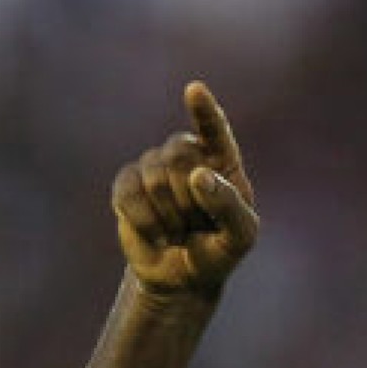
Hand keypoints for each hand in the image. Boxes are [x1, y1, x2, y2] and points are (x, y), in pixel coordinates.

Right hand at [111, 81, 258, 302]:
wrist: (182, 277)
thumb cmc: (218, 253)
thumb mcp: (239, 237)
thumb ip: (229, 206)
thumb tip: (198, 175)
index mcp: (222, 162)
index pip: (214, 129)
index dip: (204, 111)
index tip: (194, 90)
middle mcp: (188, 157)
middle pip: (178, 153)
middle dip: (188, 196)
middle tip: (196, 224)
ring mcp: (154, 166)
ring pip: (153, 174)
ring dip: (169, 214)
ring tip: (178, 231)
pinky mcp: (127, 184)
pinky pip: (129, 191)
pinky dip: (145, 220)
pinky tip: (157, 233)